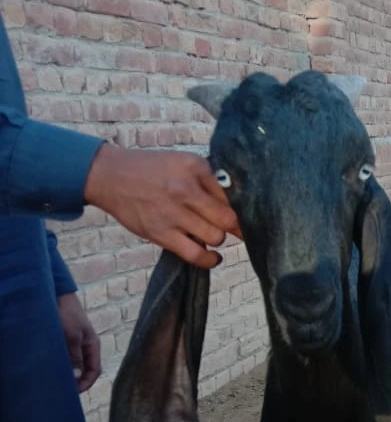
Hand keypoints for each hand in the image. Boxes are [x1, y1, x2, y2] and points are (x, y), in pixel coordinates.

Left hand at [57, 292, 100, 392]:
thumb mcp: (72, 336)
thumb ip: (75, 356)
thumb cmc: (68, 315)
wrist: (59, 296)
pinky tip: (56, 369)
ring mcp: (78, 343)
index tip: (76, 392)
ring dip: (71, 374)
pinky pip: (69, 357)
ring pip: (78, 364)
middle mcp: (87, 346)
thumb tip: (77, 376)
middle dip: (79, 382)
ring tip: (61, 382)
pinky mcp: (68, 340)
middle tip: (67, 391)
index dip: (87, 383)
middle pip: (87, 369)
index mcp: (93, 345)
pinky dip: (65, 365)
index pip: (95, 370)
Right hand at [84, 144, 241, 269]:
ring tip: (213, 234)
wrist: (111, 176)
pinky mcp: (162, 234)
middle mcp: (186, 189)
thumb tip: (236, 202)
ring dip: (218, 238)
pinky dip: (210, 259)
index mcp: (195, 167)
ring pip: (215, 237)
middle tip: (237, 229)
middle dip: (236, 227)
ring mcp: (174, 214)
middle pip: (228, 218)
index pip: (231, 193)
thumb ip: (209, 179)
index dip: (243, 207)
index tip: (249, 214)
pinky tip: (214, 256)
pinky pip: (196, 254)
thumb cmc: (152, 170)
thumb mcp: (183, 162)